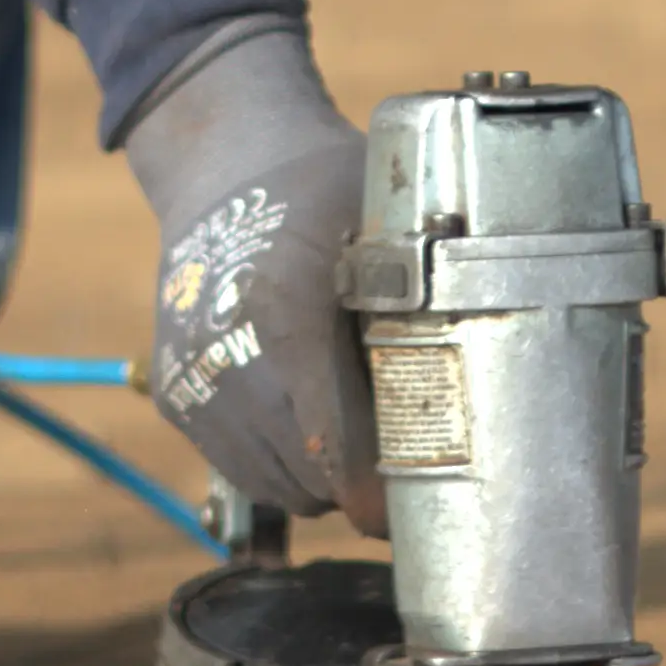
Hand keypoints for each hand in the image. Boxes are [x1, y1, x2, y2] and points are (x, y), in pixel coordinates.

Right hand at [126, 23, 374, 534]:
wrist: (222, 163)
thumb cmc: (324, 185)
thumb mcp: (388, 218)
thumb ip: (424, 301)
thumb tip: (490, 390)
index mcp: (288, 308)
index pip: (339, 446)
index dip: (385, 491)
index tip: (424, 503)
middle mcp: (227, 353)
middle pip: (313, 478)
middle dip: (364, 483)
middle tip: (406, 454)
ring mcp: (193, 379)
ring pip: (279, 485)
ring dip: (323, 479)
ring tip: (359, 429)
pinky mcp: (175, 393)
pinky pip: (243, 469)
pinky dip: (283, 463)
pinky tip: (311, 417)